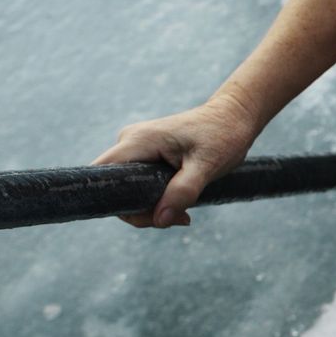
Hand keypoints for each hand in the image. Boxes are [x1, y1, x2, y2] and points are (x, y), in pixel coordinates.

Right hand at [89, 95, 257, 228]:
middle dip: (142, 211)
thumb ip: (183, 191)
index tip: (149, 216)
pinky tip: (180, 205)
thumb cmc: (223, 135)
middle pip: (115, 188)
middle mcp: (130, 142)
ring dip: (152, 208)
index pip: (102, 176)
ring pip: (128, 190)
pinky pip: (139, 185)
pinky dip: (157, 199)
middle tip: (179, 217)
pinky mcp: (146, 155)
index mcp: (138, 141)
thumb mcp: (207, 166)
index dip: (114, 201)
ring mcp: (137, 148)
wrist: (233, 116)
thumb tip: (160, 220)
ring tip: (184, 212)